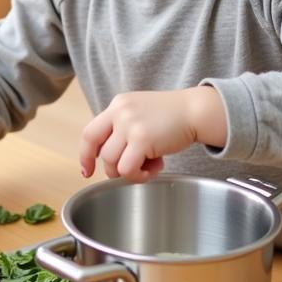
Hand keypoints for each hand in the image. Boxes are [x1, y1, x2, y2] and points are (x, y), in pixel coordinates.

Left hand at [80, 87, 226, 181]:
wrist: (196, 110)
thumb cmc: (173, 117)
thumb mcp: (141, 113)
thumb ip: (124, 128)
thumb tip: (110, 159)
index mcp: (118, 105)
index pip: (89, 133)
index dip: (85, 155)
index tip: (87, 170)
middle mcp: (120, 112)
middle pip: (100, 151)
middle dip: (112, 169)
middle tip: (132, 170)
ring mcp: (129, 125)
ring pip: (112, 162)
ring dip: (129, 173)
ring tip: (149, 168)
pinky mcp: (142, 139)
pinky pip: (127, 169)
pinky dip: (138, 176)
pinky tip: (153, 170)